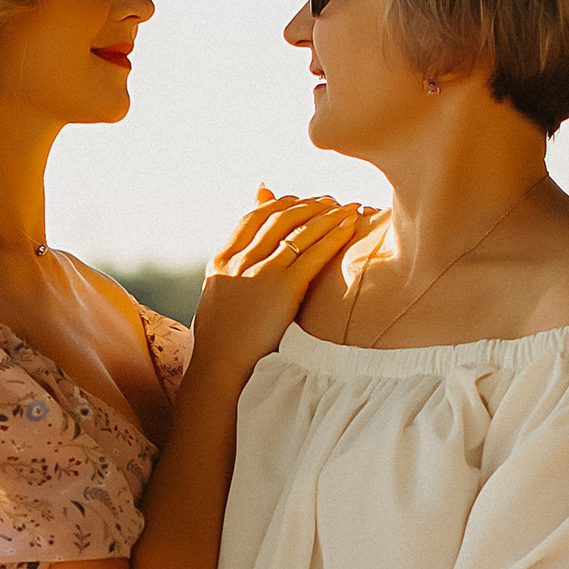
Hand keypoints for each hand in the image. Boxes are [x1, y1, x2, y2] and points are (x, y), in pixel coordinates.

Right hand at [188, 187, 372, 382]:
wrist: (220, 367)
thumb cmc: (220, 342)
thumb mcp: (219, 298)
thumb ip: (231, 274)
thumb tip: (241, 259)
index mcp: (221, 259)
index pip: (252, 217)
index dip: (279, 204)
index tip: (299, 201)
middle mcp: (239, 259)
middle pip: (278, 217)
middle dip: (307, 205)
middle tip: (329, 201)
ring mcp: (260, 271)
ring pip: (299, 230)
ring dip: (326, 214)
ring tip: (347, 207)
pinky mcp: (282, 287)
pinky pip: (313, 253)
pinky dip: (333, 235)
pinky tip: (350, 226)